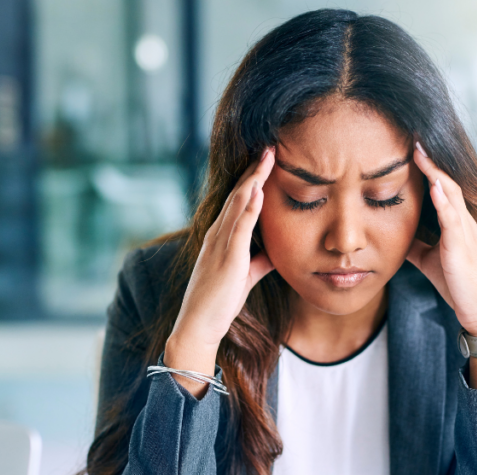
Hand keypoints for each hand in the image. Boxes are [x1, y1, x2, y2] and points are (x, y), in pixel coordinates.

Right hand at [164, 147, 276, 395]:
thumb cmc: (219, 303)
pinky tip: (259, 191)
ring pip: (237, 204)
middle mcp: (217, 235)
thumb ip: (260, 261)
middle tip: (270, 147)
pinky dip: (249, 208)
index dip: (253, 179)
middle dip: (254, 170)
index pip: (239, 201)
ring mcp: (220, 245)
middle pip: (238, 194)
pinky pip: (239, 228)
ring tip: (267, 158)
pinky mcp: (226, 259)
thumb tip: (277, 251)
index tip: (267, 161)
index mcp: (221, 237)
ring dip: (253, 180)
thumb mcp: (245, 277)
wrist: (198, 325)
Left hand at [405, 142, 476, 389]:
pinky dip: (445, 201)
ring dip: (435, 172)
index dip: (426, 167)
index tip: (409, 145)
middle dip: (430, 160)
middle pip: (446, 182)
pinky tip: (434, 186)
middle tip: (414, 135)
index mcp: (454, 223)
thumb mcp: (428, 259)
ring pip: (451, 194)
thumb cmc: (457, 284)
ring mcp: (464, 233)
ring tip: (420, 151)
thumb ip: (414, 243)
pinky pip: (454, 220)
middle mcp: (462, 222)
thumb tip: (391, 232)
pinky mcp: (462, 248)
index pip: (440, 187)